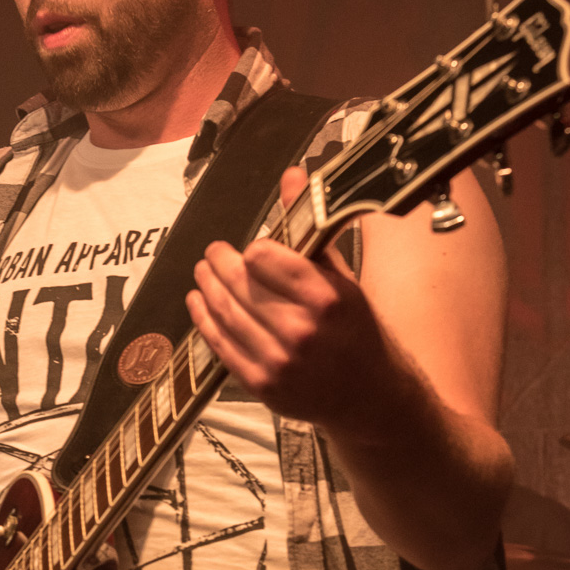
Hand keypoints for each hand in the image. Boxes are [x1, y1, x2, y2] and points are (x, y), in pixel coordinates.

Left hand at [186, 166, 392, 436]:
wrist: (370, 395)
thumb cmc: (357, 329)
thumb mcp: (343, 276)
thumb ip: (311, 229)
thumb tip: (291, 174)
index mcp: (326, 297)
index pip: (264, 258)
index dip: (253, 250)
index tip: (252, 248)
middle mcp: (301, 330)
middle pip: (240, 284)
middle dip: (219, 263)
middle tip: (212, 252)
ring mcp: (279, 361)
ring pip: (226, 313)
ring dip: (207, 288)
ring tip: (202, 272)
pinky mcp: (263, 384)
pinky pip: (222, 345)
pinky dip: (204, 320)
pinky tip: (198, 302)